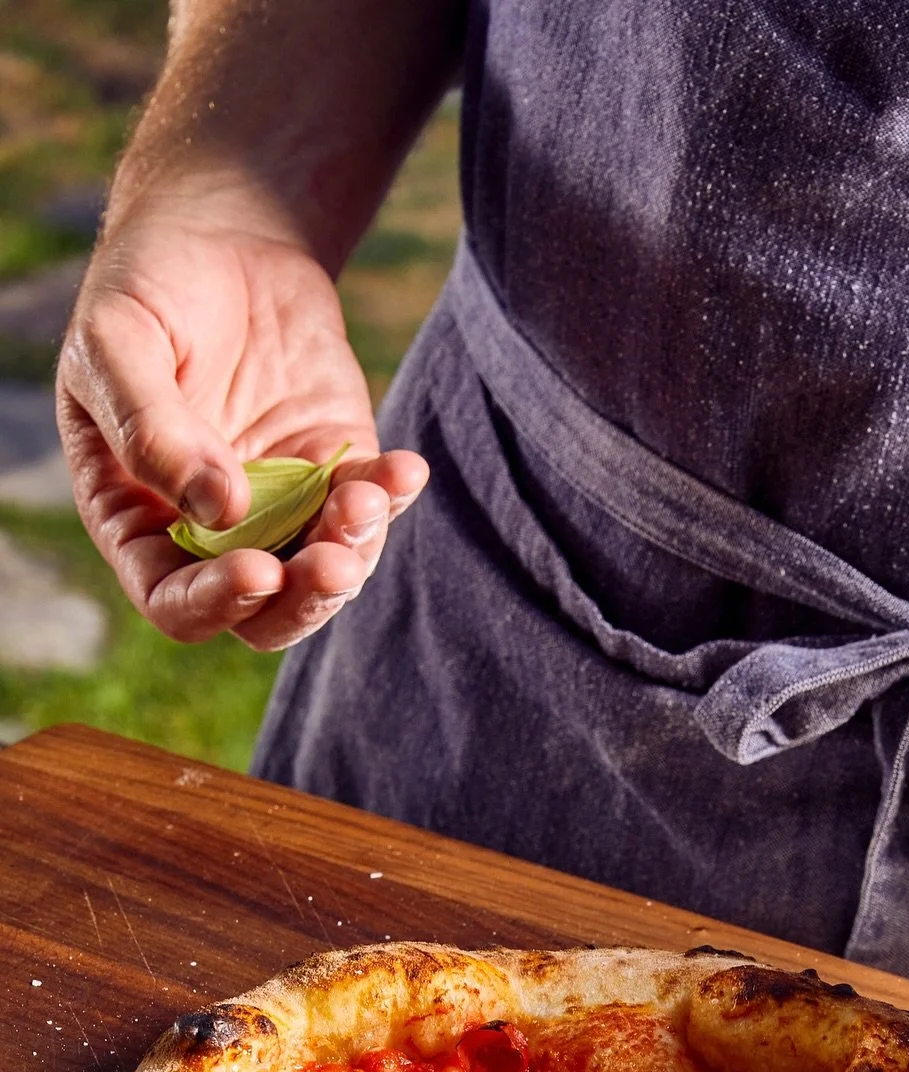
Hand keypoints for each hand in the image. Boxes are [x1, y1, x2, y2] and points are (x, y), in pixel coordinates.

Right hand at [57, 209, 428, 651]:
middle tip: (331, 564)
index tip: (255, 570)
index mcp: (137, 517)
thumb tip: (216, 510)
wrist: (221, 233)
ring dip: (353, 551)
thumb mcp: (118, 341)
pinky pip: (371, 508)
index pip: (172, 599)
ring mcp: (281, 508)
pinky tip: (403, 469)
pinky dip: (392, 498)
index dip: (212, 603)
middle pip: (262, 613)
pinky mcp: (337, 471)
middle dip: (301, 601)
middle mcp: (212, 532)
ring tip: (367, 494)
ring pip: (323, 573)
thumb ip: (149, 429)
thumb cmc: (148, 287)